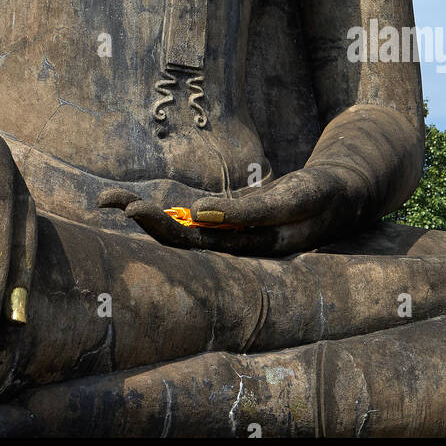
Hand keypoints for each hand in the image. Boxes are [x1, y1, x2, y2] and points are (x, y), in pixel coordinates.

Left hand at [98, 164, 365, 256]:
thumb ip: (248, 211)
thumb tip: (198, 214)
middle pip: (179, 238)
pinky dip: (162, 210)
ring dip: (144, 215)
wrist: (339, 197)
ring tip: (106, 200)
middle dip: (143, 220)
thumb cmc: (318, 197)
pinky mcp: (229, 221)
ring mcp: (229, 234)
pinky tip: (132, 205)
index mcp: (247, 247)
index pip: (196, 243)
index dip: (164, 228)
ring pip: (179, 229)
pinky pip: (188, 219)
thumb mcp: (292, 199)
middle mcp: (233, 246)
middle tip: (106, 201)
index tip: (135, 210)